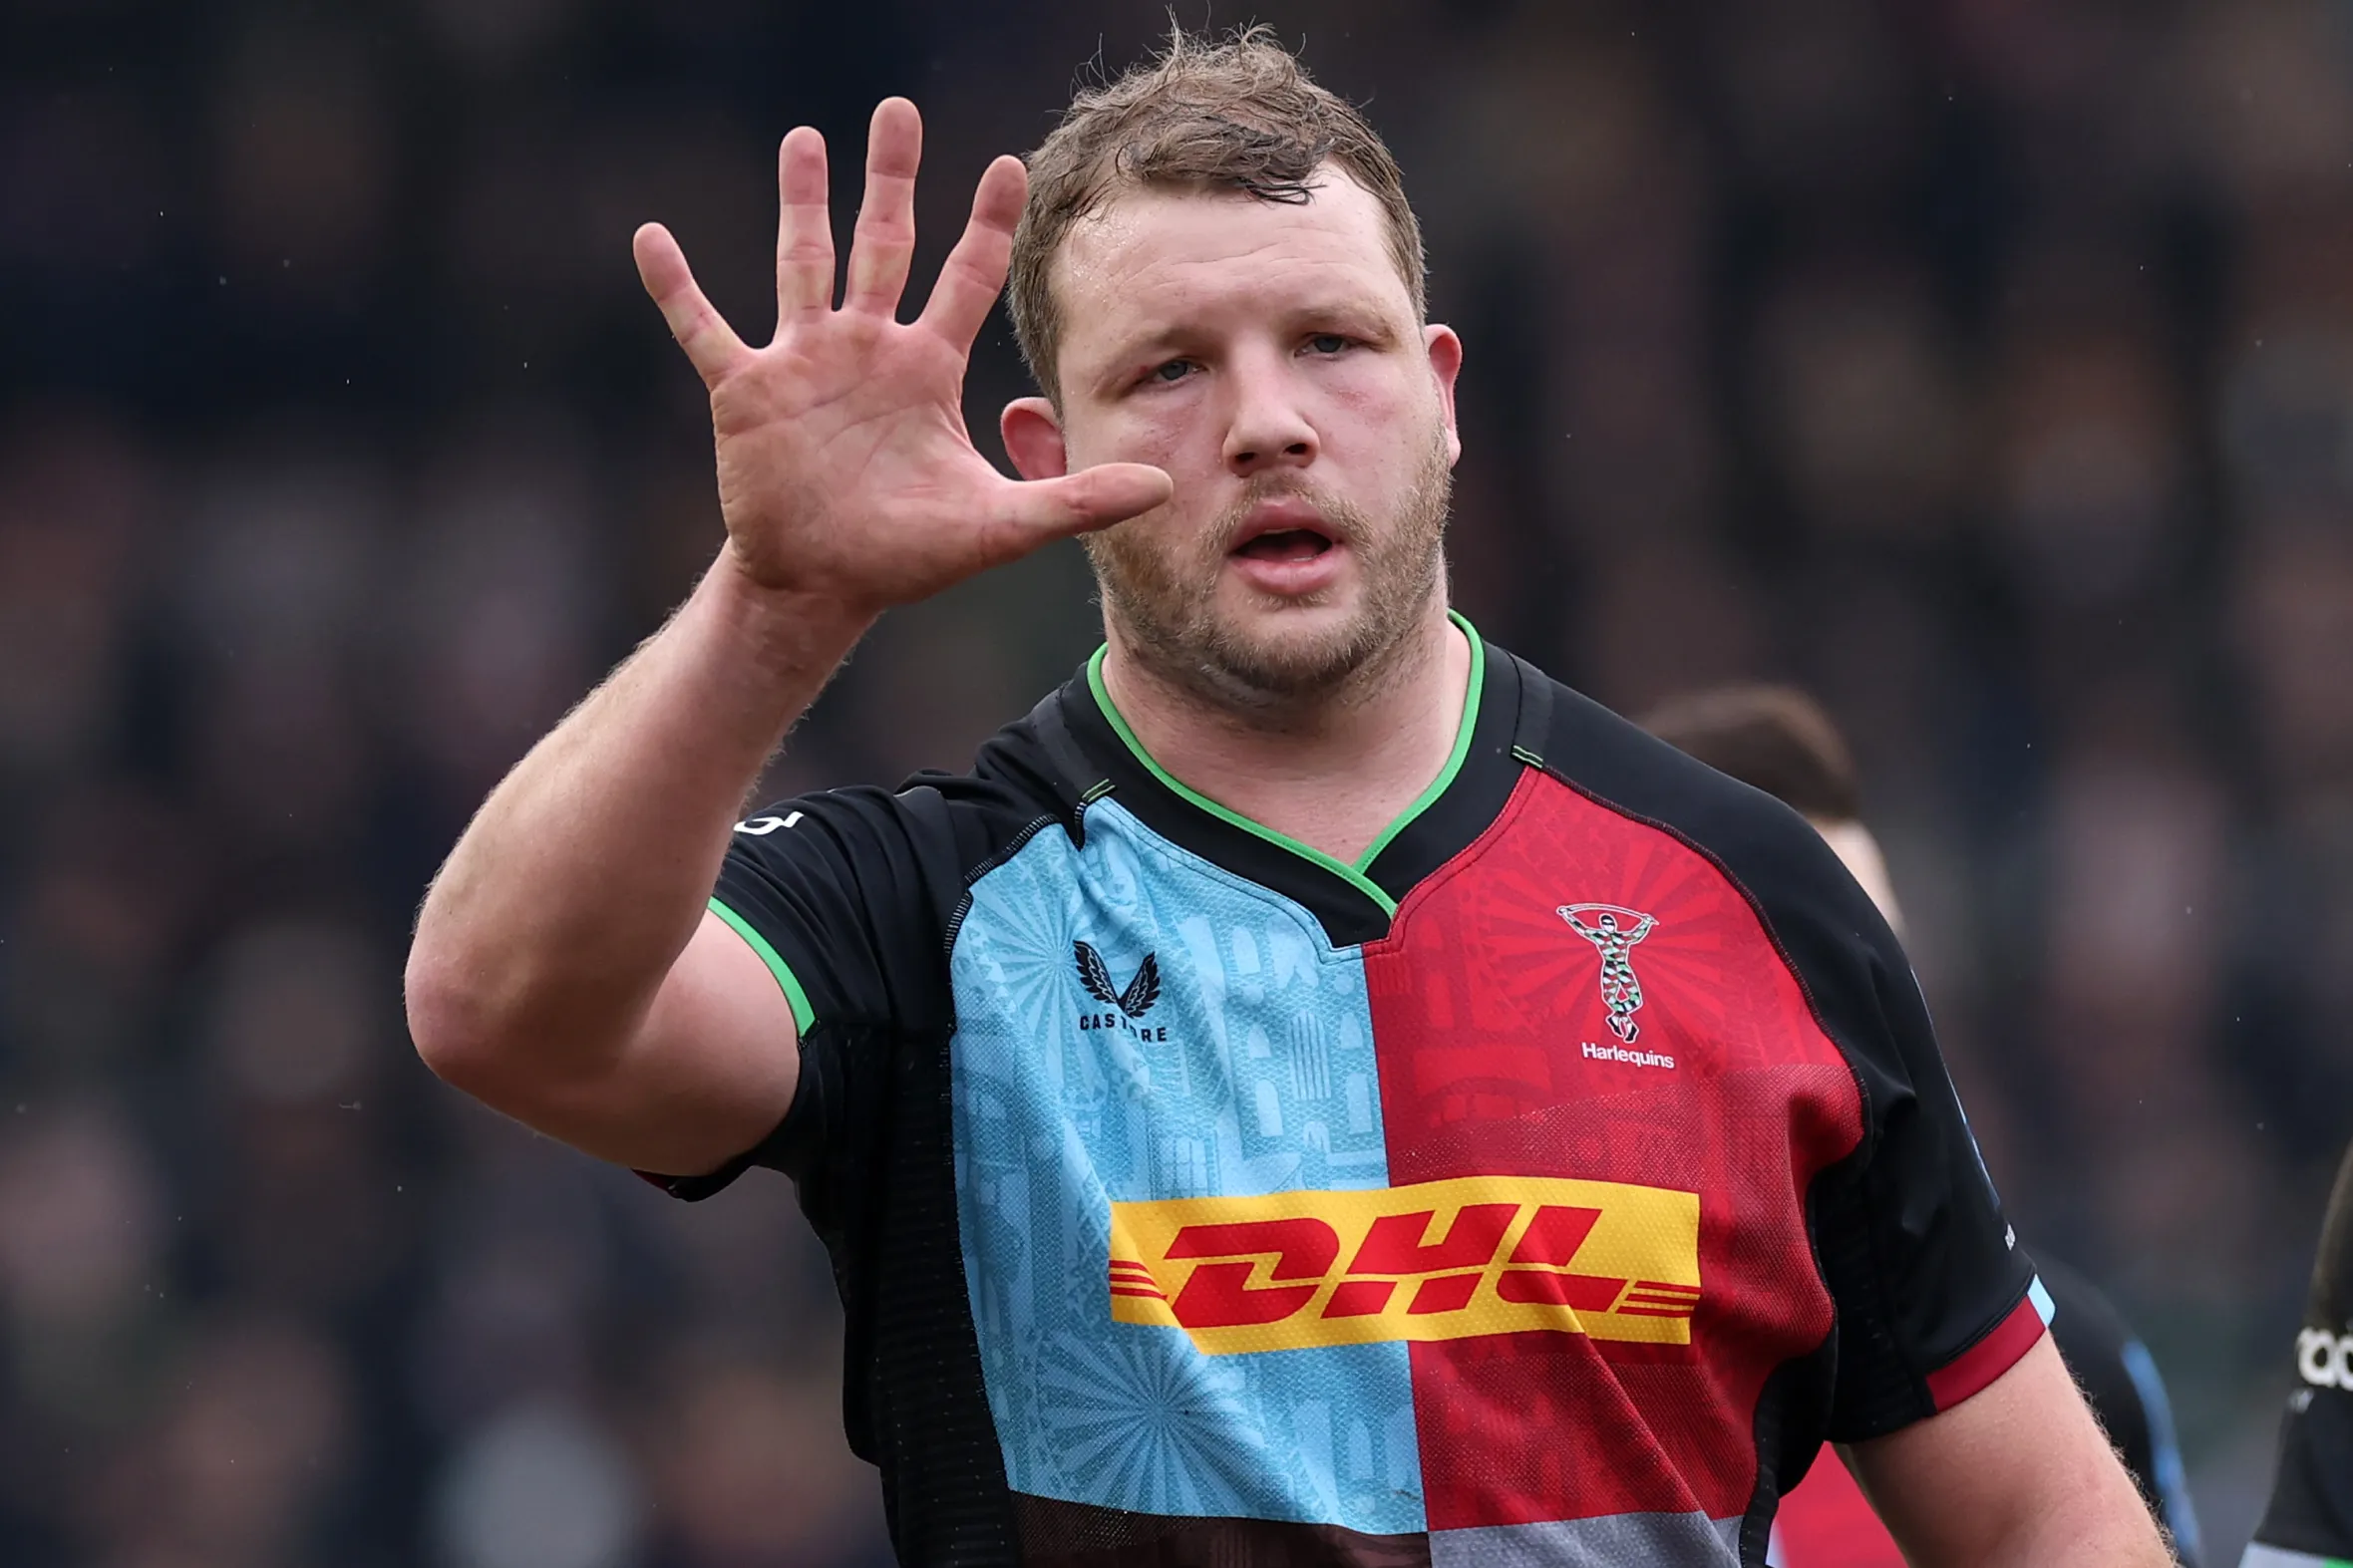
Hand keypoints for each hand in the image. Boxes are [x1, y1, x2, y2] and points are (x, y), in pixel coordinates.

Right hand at [633, 100, 1171, 616]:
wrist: (823, 588)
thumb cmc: (907, 556)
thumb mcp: (1001, 527)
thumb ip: (1077, 499)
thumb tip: (1165, 486)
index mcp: (925, 368)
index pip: (967, 277)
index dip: (987, 224)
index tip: (1008, 164)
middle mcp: (867, 349)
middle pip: (883, 244)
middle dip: (892, 178)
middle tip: (898, 110)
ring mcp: (802, 362)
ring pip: (802, 262)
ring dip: (801, 203)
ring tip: (803, 139)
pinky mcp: (745, 390)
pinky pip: (704, 327)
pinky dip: (676, 287)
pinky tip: (651, 238)